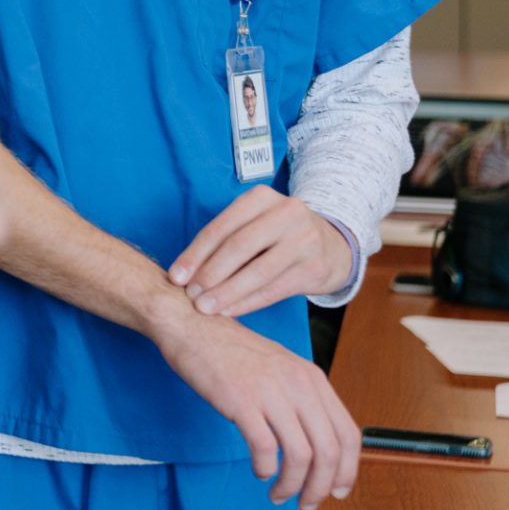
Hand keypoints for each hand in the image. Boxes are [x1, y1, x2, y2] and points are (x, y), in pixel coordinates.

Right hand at [152, 304, 359, 509]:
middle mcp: (298, 383)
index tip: (336, 489)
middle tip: (307, 502)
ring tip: (278, 493)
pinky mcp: (240, 399)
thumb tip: (318, 443)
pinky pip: (264, 448)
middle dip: (321, 486)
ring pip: (300, 455)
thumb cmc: (231, 350)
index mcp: (312, 377)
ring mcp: (270, 391)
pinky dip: (265, 468)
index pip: (348, 434)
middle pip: (328, 451)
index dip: (348, 470)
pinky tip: (259, 471)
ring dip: (292, 485)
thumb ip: (302, 398)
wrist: (192, 324)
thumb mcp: (280, 367)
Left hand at [170, 186, 352, 317]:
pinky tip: (230, 311)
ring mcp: (304, 240)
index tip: (175, 277)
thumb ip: (224, 240)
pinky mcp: (314, 268)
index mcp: (261, 197)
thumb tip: (184, 273)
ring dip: (227, 293)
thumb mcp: (255, 223)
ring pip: (257, 271)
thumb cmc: (277, 235)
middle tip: (190, 295)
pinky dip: (248, 302)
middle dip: (210, 274)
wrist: (332, 245)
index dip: (195, 254)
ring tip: (205, 307)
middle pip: (238, 247)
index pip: (221, 227)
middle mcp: (286, 213)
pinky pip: (274, 289)